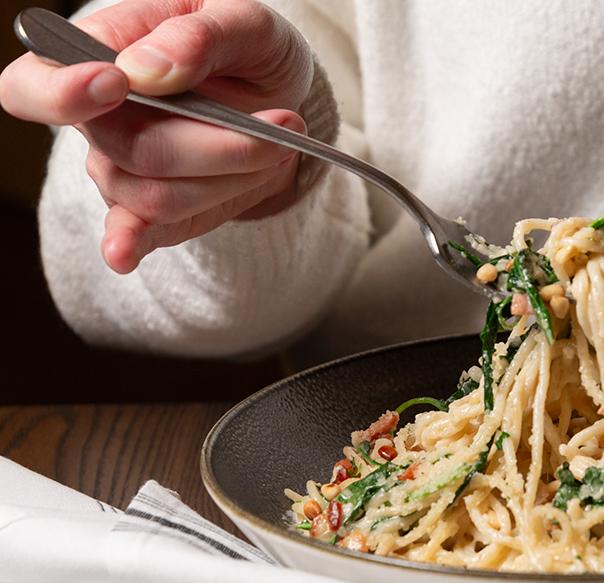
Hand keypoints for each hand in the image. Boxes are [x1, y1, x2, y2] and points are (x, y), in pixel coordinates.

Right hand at [0, 0, 312, 272]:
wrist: (276, 91)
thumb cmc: (245, 46)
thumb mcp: (242, 21)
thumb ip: (198, 37)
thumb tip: (148, 71)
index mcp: (98, 55)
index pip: (34, 86)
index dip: (62, 92)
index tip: (118, 83)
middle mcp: (98, 118)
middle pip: (133, 150)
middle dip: (220, 145)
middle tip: (284, 122)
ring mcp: (122, 168)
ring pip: (161, 195)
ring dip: (235, 176)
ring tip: (279, 144)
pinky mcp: (153, 208)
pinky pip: (135, 230)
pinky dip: (130, 243)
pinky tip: (124, 254)